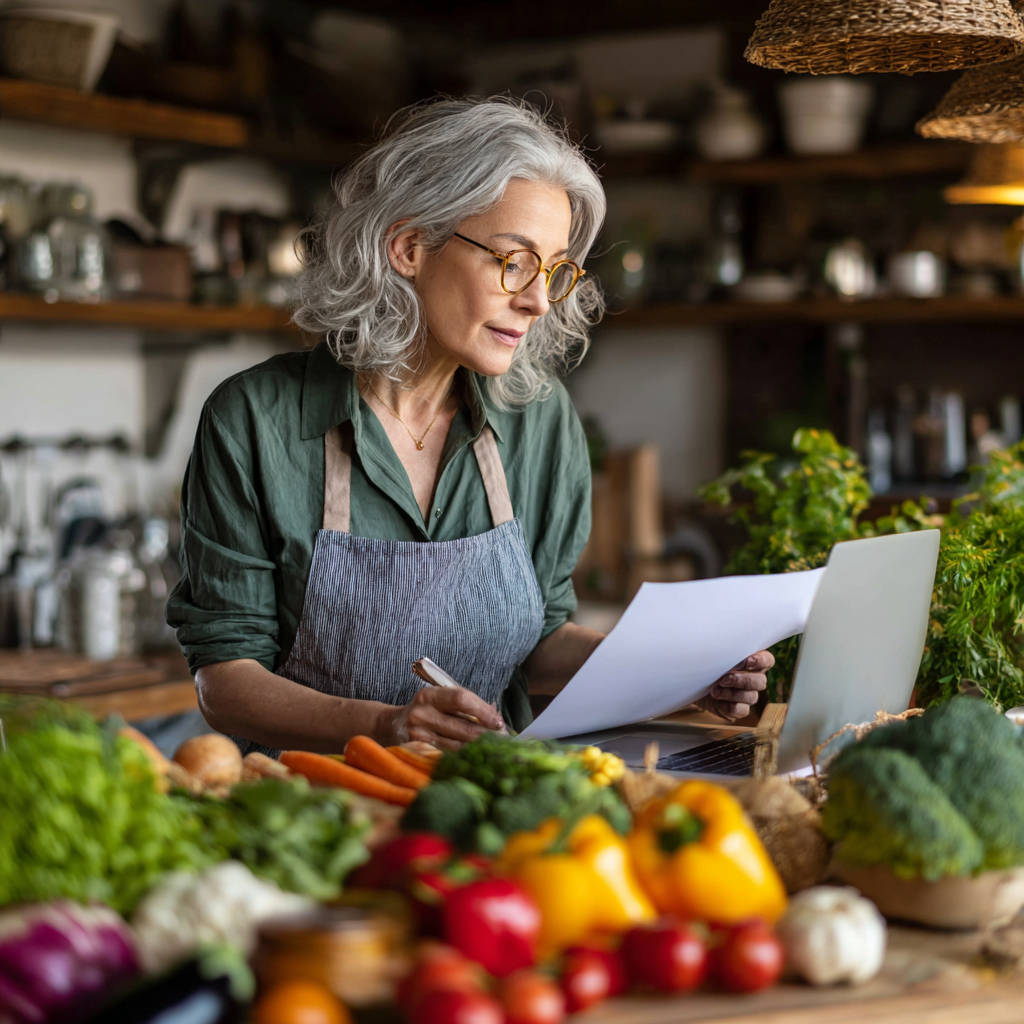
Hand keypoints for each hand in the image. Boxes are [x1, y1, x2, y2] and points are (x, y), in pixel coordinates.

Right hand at [379, 685, 505, 749]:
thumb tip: (494, 718)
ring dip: (478, 748)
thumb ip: (463, 706)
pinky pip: (447, 757)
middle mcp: (422, 714)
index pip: (461, 699)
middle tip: (504, 740)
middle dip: (486, 734)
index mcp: (430, 696)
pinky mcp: (418, 753)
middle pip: (462, 726)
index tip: (499, 722)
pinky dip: (464, 757)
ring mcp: (419, 736)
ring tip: (494, 749)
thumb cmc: (425, 710)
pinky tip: (475, 758)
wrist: (391, 726)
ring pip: (457, 745)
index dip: (483, 711)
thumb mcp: (439, 700)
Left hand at [697, 650, 774, 720]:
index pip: (767, 660)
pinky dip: (728, 706)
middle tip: (724, 679)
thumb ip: (723, 652)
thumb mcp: (712, 656)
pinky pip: (741, 710)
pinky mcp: (739, 709)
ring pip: (751, 697)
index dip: (761, 661)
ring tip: (714, 691)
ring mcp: (748, 696)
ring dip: (732, 694)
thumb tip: (721, 646)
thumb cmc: (705, 666)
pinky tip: (717, 701)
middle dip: (742, 680)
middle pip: (761, 681)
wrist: (692, 685)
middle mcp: (753, 680)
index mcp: (751, 663)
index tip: (748, 660)